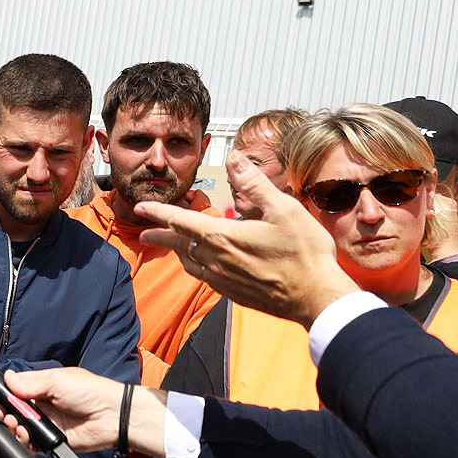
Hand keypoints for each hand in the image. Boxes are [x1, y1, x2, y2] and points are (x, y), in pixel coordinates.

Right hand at [1, 367, 167, 457]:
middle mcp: (41, 406)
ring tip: (13, 423)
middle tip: (1, 412)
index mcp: (41, 387)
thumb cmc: (92, 392)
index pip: (14, 390)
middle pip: (12, 411)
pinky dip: (23, 441)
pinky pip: (30, 445)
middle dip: (2, 412)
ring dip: (11, 426)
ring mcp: (45, 424)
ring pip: (18, 428)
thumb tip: (8, 378)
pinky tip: (23, 435)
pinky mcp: (50, 441)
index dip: (2, 394)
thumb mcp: (58, 380)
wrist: (112, 416)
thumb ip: (31, 382)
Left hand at [135, 153, 358, 327]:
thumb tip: (233, 160)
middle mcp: (216, 260)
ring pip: (190, 263)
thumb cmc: (304, 254)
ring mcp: (223, 280)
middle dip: (160, 235)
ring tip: (173, 246)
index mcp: (223, 237)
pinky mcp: (234, 294)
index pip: (180, 221)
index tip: (140, 208)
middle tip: (144, 232)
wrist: (317, 298)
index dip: (158, 212)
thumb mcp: (283, 209)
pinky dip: (197, 266)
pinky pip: (205, 278)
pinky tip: (203, 266)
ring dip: (178, 251)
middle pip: (179, 244)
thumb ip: (254, 184)